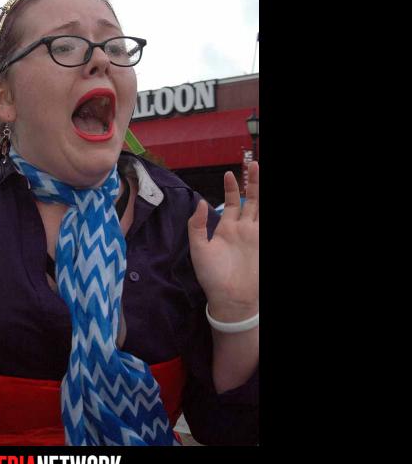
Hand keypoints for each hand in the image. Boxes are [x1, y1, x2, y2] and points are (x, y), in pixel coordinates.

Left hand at [187, 162, 258, 321]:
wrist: (230, 298)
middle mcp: (243, 230)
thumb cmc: (212, 276)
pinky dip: (265, 213)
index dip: (231, 188)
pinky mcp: (263, 244)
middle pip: (250, 200)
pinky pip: (266, 224)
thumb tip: (201, 203)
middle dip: (252, 183)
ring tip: (260, 171)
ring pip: (261, 208)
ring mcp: (255, 236)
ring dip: (261, 192)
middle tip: (255, 164)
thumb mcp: (198, 249)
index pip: (231, 203)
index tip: (229, 173)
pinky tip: (265, 201)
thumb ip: (197, 226)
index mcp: (226, 229)